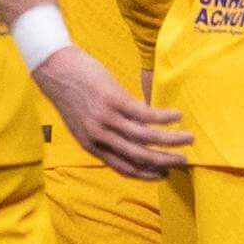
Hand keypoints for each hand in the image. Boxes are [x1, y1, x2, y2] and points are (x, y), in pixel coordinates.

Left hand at [33, 46, 191, 179]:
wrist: (54, 69)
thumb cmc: (70, 93)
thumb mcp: (82, 122)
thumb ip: (103, 135)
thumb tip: (129, 140)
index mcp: (92, 145)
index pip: (124, 168)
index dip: (147, 174)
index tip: (165, 174)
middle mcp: (100, 137)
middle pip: (139, 157)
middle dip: (165, 161)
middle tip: (184, 161)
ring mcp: (107, 119)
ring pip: (146, 137)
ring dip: (171, 140)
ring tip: (189, 138)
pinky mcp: (114, 100)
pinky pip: (146, 114)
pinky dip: (165, 117)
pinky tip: (177, 115)